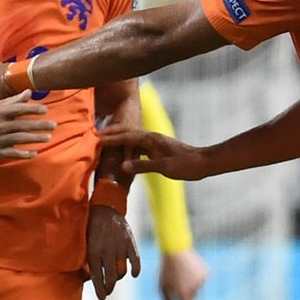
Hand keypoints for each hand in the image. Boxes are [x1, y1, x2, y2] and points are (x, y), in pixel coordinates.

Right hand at [0, 91, 55, 158]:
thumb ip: (13, 100)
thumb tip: (29, 91)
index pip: (17, 109)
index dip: (31, 109)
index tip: (45, 110)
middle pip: (21, 125)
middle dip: (38, 125)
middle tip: (54, 125)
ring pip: (18, 138)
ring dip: (34, 138)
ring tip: (48, 137)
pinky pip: (11, 153)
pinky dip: (22, 153)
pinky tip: (34, 153)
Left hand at [85, 205, 139, 299]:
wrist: (106, 207)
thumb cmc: (92, 226)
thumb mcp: (85, 241)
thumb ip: (87, 258)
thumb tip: (87, 276)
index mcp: (94, 250)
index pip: (97, 276)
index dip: (99, 289)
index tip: (101, 297)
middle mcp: (107, 250)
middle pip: (110, 277)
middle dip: (109, 288)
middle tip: (107, 292)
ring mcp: (120, 246)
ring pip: (122, 271)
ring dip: (119, 279)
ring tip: (115, 281)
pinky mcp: (130, 242)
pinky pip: (135, 260)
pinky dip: (135, 269)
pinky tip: (133, 274)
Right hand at [97, 126, 211, 179]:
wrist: (204, 162)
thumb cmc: (186, 165)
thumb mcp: (163, 167)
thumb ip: (142, 166)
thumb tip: (122, 166)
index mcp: (151, 139)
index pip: (126, 136)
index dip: (111, 138)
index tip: (96, 139)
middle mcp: (151, 137)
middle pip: (127, 132)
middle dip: (111, 133)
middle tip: (95, 134)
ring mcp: (155, 142)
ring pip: (132, 138)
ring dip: (119, 139)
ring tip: (105, 141)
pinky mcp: (158, 148)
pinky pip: (138, 145)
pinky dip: (128, 146)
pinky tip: (125, 151)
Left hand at [158, 249, 208, 299]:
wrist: (176, 250)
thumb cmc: (166, 270)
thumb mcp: (162, 287)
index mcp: (183, 294)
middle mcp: (195, 289)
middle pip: (191, 299)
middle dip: (184, 294)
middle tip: (176, 282)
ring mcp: (201, 281)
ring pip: (196, 289)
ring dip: (189, 285)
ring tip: (181, 273)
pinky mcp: (206, 274)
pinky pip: (200, 280)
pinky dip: (195, 277)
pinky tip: (188, 268)